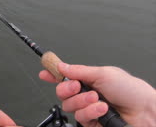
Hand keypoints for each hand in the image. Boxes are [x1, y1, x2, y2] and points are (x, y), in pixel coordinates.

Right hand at [39, 63, 155, 126]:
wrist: (143, 111)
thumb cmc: (130, 90)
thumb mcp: (103, 73)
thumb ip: (79, 71)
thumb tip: (61, 66)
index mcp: (88, 79)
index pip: (65, 76)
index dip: (52, 74)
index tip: (44, 73)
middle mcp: (85, 94)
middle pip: (61, 92)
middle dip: (67, 88)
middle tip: (77, 87)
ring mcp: (87, 108)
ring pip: (69, 105)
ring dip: (82, 101)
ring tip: (97, 99)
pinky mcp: (91, 122)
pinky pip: (80, 117)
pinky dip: (90, 111)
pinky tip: (102, 108)